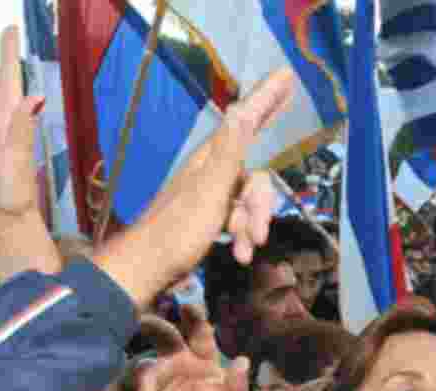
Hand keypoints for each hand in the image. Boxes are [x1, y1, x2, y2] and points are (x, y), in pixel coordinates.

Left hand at [117, 69, 292, 302]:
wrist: (149, 269)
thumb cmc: (177, 231)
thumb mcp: (209, 191)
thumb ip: (229, 153)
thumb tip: (241, 108)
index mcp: (211, 158)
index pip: (247, 120)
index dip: (267, 99)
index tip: (286, 76)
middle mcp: (213, 171)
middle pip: (256, 177)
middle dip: (261, 207)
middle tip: (258, 235)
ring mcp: (212, 195)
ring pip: (250, 203)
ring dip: (251, 227)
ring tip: (245, 249)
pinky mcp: (212, 217)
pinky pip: (239, 220)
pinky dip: (241, 237)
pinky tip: (238, 254)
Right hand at [132, 305, 250, 390]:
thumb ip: (238, 384)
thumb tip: (243, 361)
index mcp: (203, 356)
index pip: (198, 332)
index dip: (193, 318)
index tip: (188, 307)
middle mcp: (178, 360)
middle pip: (164, 338)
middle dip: (155, 327)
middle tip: (145, 321)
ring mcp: (161, 377)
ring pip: (146, 369)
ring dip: (145, 382)